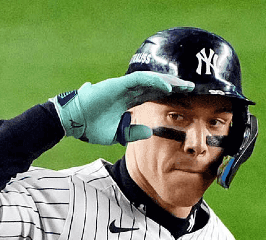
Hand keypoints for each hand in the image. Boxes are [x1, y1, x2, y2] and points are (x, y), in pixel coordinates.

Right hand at [53, 71, 194, 145]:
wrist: (73, 122)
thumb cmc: (92, 127)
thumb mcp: (118, 134)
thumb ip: (133, 132)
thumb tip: (150, 132)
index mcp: (129, 100)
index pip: (153, 94)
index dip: (169, 94)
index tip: (185, 98)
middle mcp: (128, 90)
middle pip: (156, 84)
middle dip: (174, 84)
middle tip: (192, 87)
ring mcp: (123, 86)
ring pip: (151, 79)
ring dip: (168, 81)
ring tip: (184, 85)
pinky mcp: (118, 84)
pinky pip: (140, 80)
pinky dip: (154, 82)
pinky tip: (167, 86)